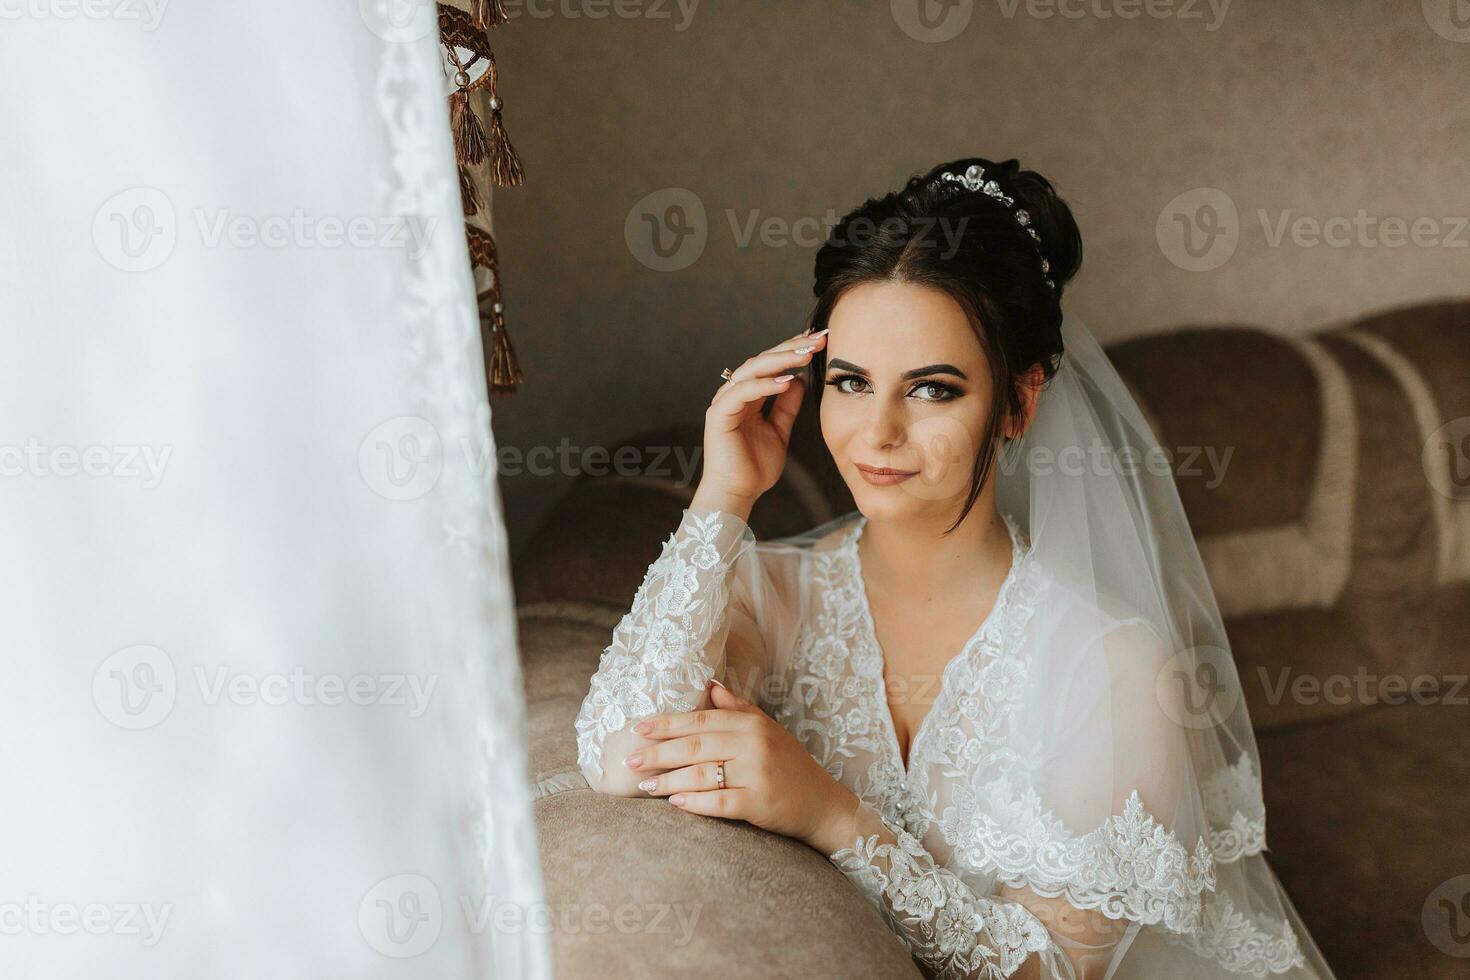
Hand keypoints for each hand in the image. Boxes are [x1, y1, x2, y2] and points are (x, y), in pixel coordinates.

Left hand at [622, 678, 859, 854]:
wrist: (824, 805)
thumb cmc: (791, 766)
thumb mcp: (769, 730)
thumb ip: (739, 709)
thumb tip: (710, 686)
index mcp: (753, 725)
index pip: (702, 719)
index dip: (667, 723)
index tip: (638, 728)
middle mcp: (754, 745)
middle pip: (695, 746)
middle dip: (658, 753)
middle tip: (630, 760)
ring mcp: (758, 775)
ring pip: (702, 775)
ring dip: (668, 781)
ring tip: (644, 786)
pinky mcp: (760, 804)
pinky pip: (718, 802)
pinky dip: (693, 802)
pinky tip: (674, 803)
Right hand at [693, 328, 827, 516]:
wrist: (737, 494)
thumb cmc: (754, 468)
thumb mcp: (779, 431)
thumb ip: (787, 406)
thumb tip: (799, 380)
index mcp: (747, 396)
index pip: (772, 364)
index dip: (794, 350)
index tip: (820, 340)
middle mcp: (734, 394)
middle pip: (763, 360)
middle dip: (791, 347)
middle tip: (818, 338)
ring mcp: (724, 402)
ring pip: (752, 370)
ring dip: (780, 360)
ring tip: (806, 354)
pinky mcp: (719, 415)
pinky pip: (742, 393)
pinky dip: (764, 385)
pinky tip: (786, 380)